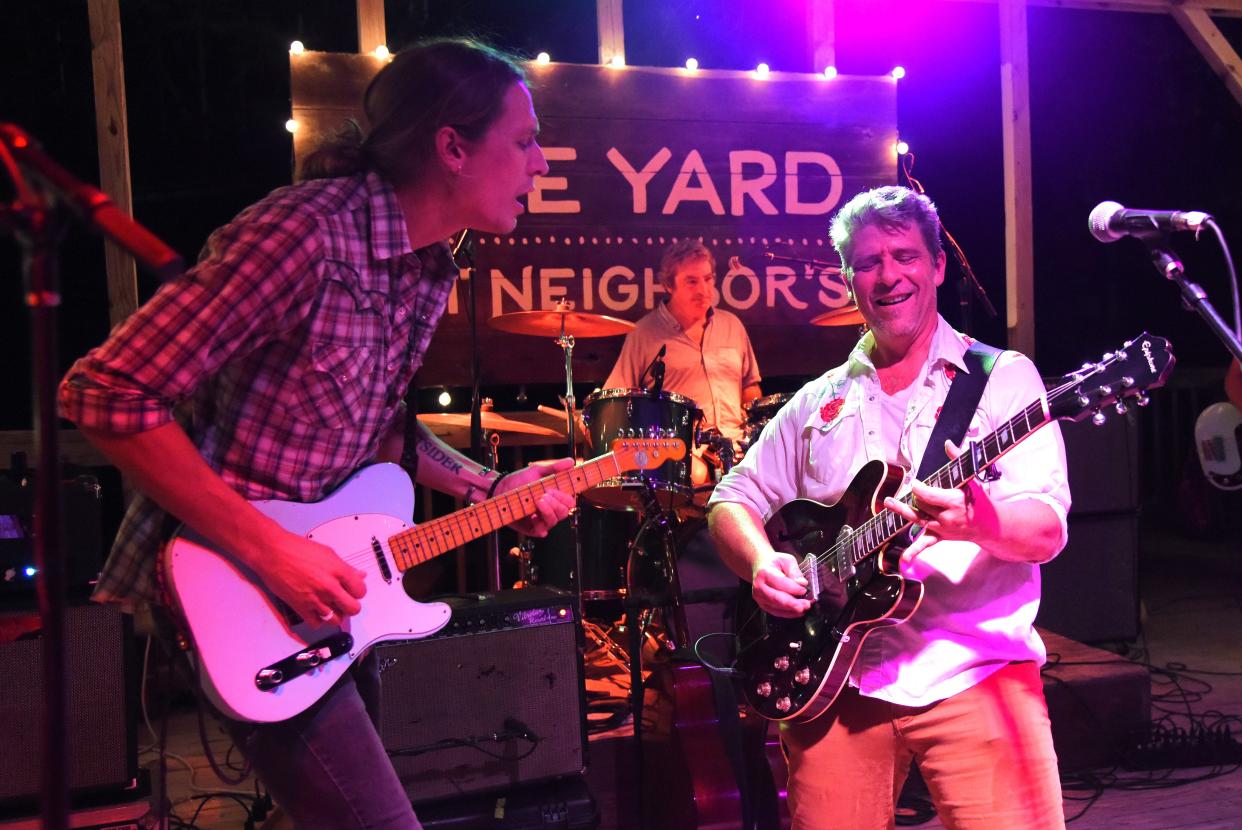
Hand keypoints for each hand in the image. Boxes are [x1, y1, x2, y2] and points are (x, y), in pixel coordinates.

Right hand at [251, 529, 366, 628]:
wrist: (272, 553)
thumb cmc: (297, 549)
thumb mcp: (328, 553)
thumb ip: (345, 568)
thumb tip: (359, 576)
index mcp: (338, 571)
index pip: (361, 591)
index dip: (357, 590)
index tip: (352, 589)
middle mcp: (329, 587)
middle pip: (353, 609)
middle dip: (351, 604)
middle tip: (344, 599)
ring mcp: (315, 600)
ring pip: (337, 620)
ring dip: (336, 614)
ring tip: (331, 605)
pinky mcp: (300, 608)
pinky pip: (317, 624)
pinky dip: (318, 619)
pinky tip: (317, 610)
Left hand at [498, 457, 575, 536]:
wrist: (500, 489)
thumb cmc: (519, 480)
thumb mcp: (537, 471)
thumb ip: (555, 468)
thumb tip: (571, 462)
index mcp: (555, 496)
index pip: (569, 501)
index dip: (564, 497)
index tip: (553, 489)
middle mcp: (551, 509)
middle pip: (564, 512)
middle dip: (556, 504)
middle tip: (544, 494)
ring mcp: (542, 519)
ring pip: (554, 521)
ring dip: (548, 511)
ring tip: (538, 501)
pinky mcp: (532, 528)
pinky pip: (542, 531)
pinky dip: (540, 525)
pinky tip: (533, 516)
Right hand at [750, 550, 811, 617]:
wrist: (760, 566)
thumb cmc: (774, 563)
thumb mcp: (786, 560)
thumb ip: (794, 571)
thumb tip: (802, 583)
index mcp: (764, 572)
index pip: (779, 582)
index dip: (793, 588)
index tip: (804, 589)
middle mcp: (759, 586)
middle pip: (776, 598)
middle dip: (793, 603)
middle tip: (806, 604)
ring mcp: (759, 597)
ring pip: (777, 607)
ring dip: (792, 610)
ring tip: (804, 608)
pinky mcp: (762, 604)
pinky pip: (776, 612)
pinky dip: (788, 614)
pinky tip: (797, 612)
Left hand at [883, 440, 998, 565]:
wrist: (991, 526)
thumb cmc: (981, 501)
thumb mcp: (972, 479)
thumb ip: (958, 460)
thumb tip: (948, 444)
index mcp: (954, 502)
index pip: (929, 494)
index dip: (918, 487)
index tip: (915, 482)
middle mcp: (946, 517)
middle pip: (921, 504)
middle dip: (916, 495)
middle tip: (914, 488)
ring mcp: (942, 528)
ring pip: (917, 519)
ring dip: (902, 511)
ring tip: (888, 502)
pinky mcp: (940, 537)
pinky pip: (925, 545)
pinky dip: (914, 552)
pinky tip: (904, 561)